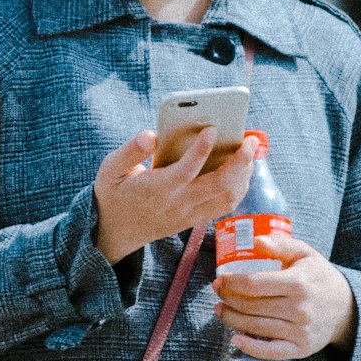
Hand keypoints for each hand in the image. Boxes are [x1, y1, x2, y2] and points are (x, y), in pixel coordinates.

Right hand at [94, 129, 257, 264]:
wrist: (115, 232)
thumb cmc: (114, 194)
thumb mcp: (109, 170)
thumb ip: (129, 151)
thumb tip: (151, 135)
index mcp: (157, 189)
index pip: (186, 170)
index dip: (201, 149)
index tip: (212, 128)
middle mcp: (178, 204)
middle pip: (219, 185)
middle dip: (240, 162)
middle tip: (251, 140)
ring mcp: (190, 214)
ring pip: (228, 198)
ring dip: (245, 175)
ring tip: (250, 152)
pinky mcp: (195, 219)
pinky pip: (225, 205)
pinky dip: (239, 187)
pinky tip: (242, 169)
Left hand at [213, 231, 355, 360]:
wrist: (347, 308)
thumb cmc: (320, 277)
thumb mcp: (306, 254)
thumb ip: (282, 245)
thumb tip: (256, 241)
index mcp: (298, 283)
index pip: (254, 284)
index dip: (232, 283)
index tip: (220, 279)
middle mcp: (299, 309)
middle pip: (251, 306)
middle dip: (228, 299)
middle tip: (218, 293)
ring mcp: (300, 331)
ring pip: (256, 327)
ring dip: (232, 320)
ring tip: (221, 311)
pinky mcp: (301, 349)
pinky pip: (271, 352)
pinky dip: (250, 348)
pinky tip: (235, 339)